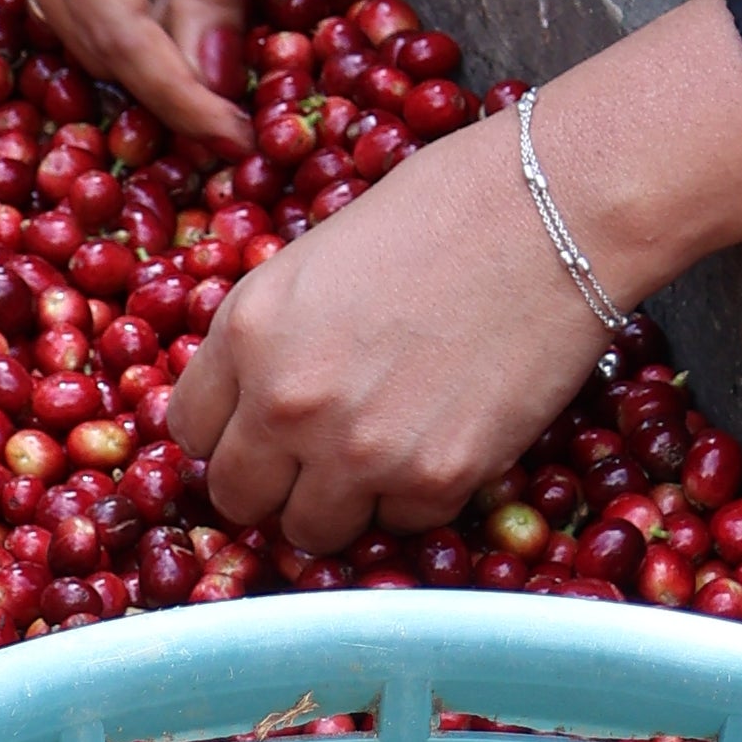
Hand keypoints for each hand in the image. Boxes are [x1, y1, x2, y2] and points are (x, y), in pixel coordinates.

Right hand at [0, 0, 339, 139]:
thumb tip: (215, 83)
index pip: (119, 34)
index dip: (181, 96)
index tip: (241, 140)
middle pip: (86, 34)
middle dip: (162, 81)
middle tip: (238, 122)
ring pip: (74, 12)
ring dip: (142, 46)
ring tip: (217, 74)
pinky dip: (122, 1)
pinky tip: (176, 8)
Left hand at [164, 3, 741, 551]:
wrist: (552, 210)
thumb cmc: (439, 209)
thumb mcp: (314, 261)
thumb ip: (272, 337)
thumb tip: (257, 398)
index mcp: (247, 331)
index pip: (189, 431)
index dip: (228, 431)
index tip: (255, 429)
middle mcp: (287, 401)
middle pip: (238, 498)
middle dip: (270, 483)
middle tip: (312, 458)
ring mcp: (360, 450)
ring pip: (313, 531)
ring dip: (339, 502)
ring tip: (379, 453)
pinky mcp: (438, 478)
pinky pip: (400, 523)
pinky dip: (415, 496)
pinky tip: (440, 439)